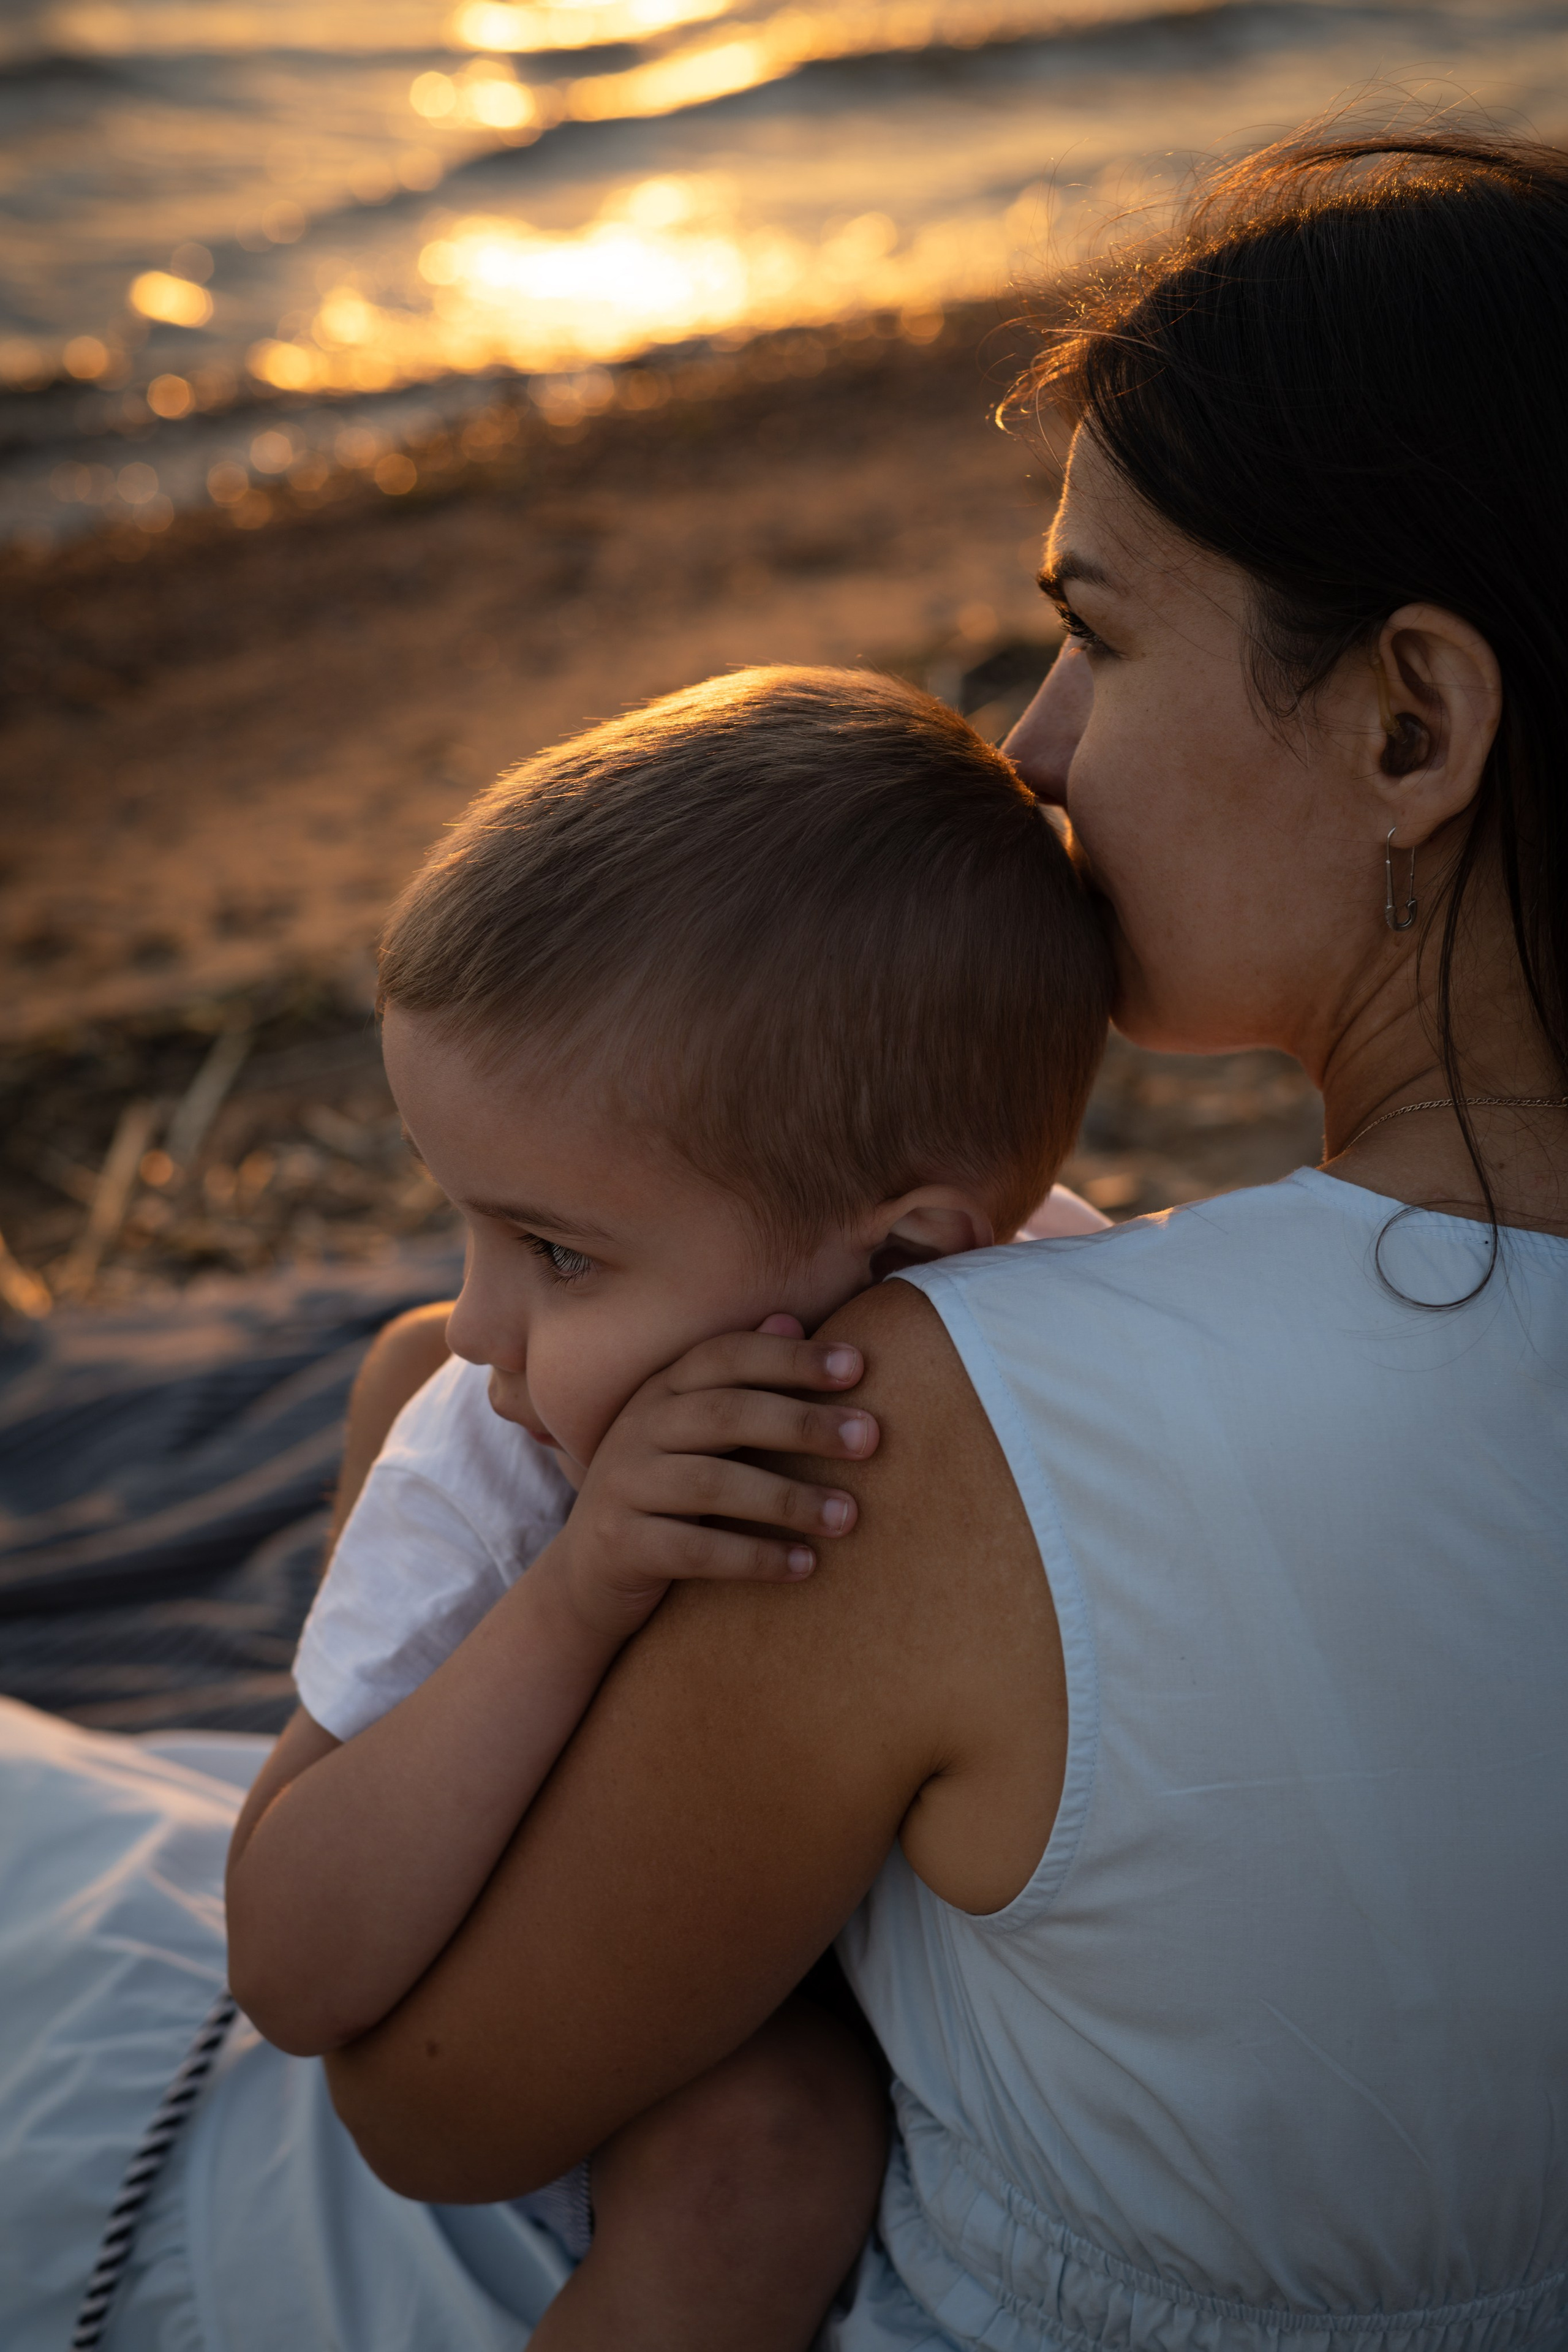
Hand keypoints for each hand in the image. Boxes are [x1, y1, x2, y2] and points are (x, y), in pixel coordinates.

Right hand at [542, 1321, 879, 1642]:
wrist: (590, 1573)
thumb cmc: (666, 1492)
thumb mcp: (693, 1431)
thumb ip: (739, 1381)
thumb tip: (791, 1319)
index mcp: (662, 1390)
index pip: (727, 1356)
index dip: (790, 1357)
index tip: (858, 1366)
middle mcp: (638, 1428)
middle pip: (724, 1413)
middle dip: (801, 1422)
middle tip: (870, 1438)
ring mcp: (624, 1486)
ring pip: (711, 1483)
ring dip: (787, 1498)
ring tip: (848, 1515)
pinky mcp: (622, 1544)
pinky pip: (695, 1549)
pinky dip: (754, 1557)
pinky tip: (806, 1565)